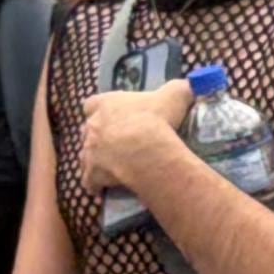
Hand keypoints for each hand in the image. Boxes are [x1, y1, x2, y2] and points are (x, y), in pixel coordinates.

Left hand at [81, 74, 188, 195]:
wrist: (147, 152)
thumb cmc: (158, 120)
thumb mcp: (175, 95)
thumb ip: (178, 89)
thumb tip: (187, 86)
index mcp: (106, 104)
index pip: (92, 103)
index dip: (100, 109)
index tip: (113, 115)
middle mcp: (92, 126)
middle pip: (89, 130)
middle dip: (100, 135)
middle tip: (120, 142)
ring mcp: (89, 150)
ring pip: (86, 155)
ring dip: (97, 159)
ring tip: (115, 166)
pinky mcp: (91, 173)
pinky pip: (89, 180)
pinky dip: (95, 183)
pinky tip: (104, 187)